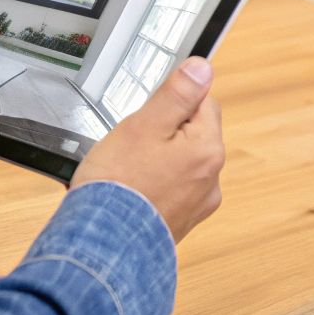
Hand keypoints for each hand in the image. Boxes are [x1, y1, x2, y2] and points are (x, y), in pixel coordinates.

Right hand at [72, 58, 224, 242]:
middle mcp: (211, 178)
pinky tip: (132, 191)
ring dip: (159, 159)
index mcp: (207, 149)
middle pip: (192, 133)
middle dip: (164, 132)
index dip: (171, 102)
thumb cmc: (118, 185)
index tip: (148, 114)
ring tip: (128, 171)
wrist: (102, 246)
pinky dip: (155, 186)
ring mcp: (198, 203)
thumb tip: (203, 69)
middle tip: (132, 143)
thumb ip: (177, 94)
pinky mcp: (181, 221)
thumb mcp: (144, 124)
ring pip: (180, 161)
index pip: (203, 102)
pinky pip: (172, 190)